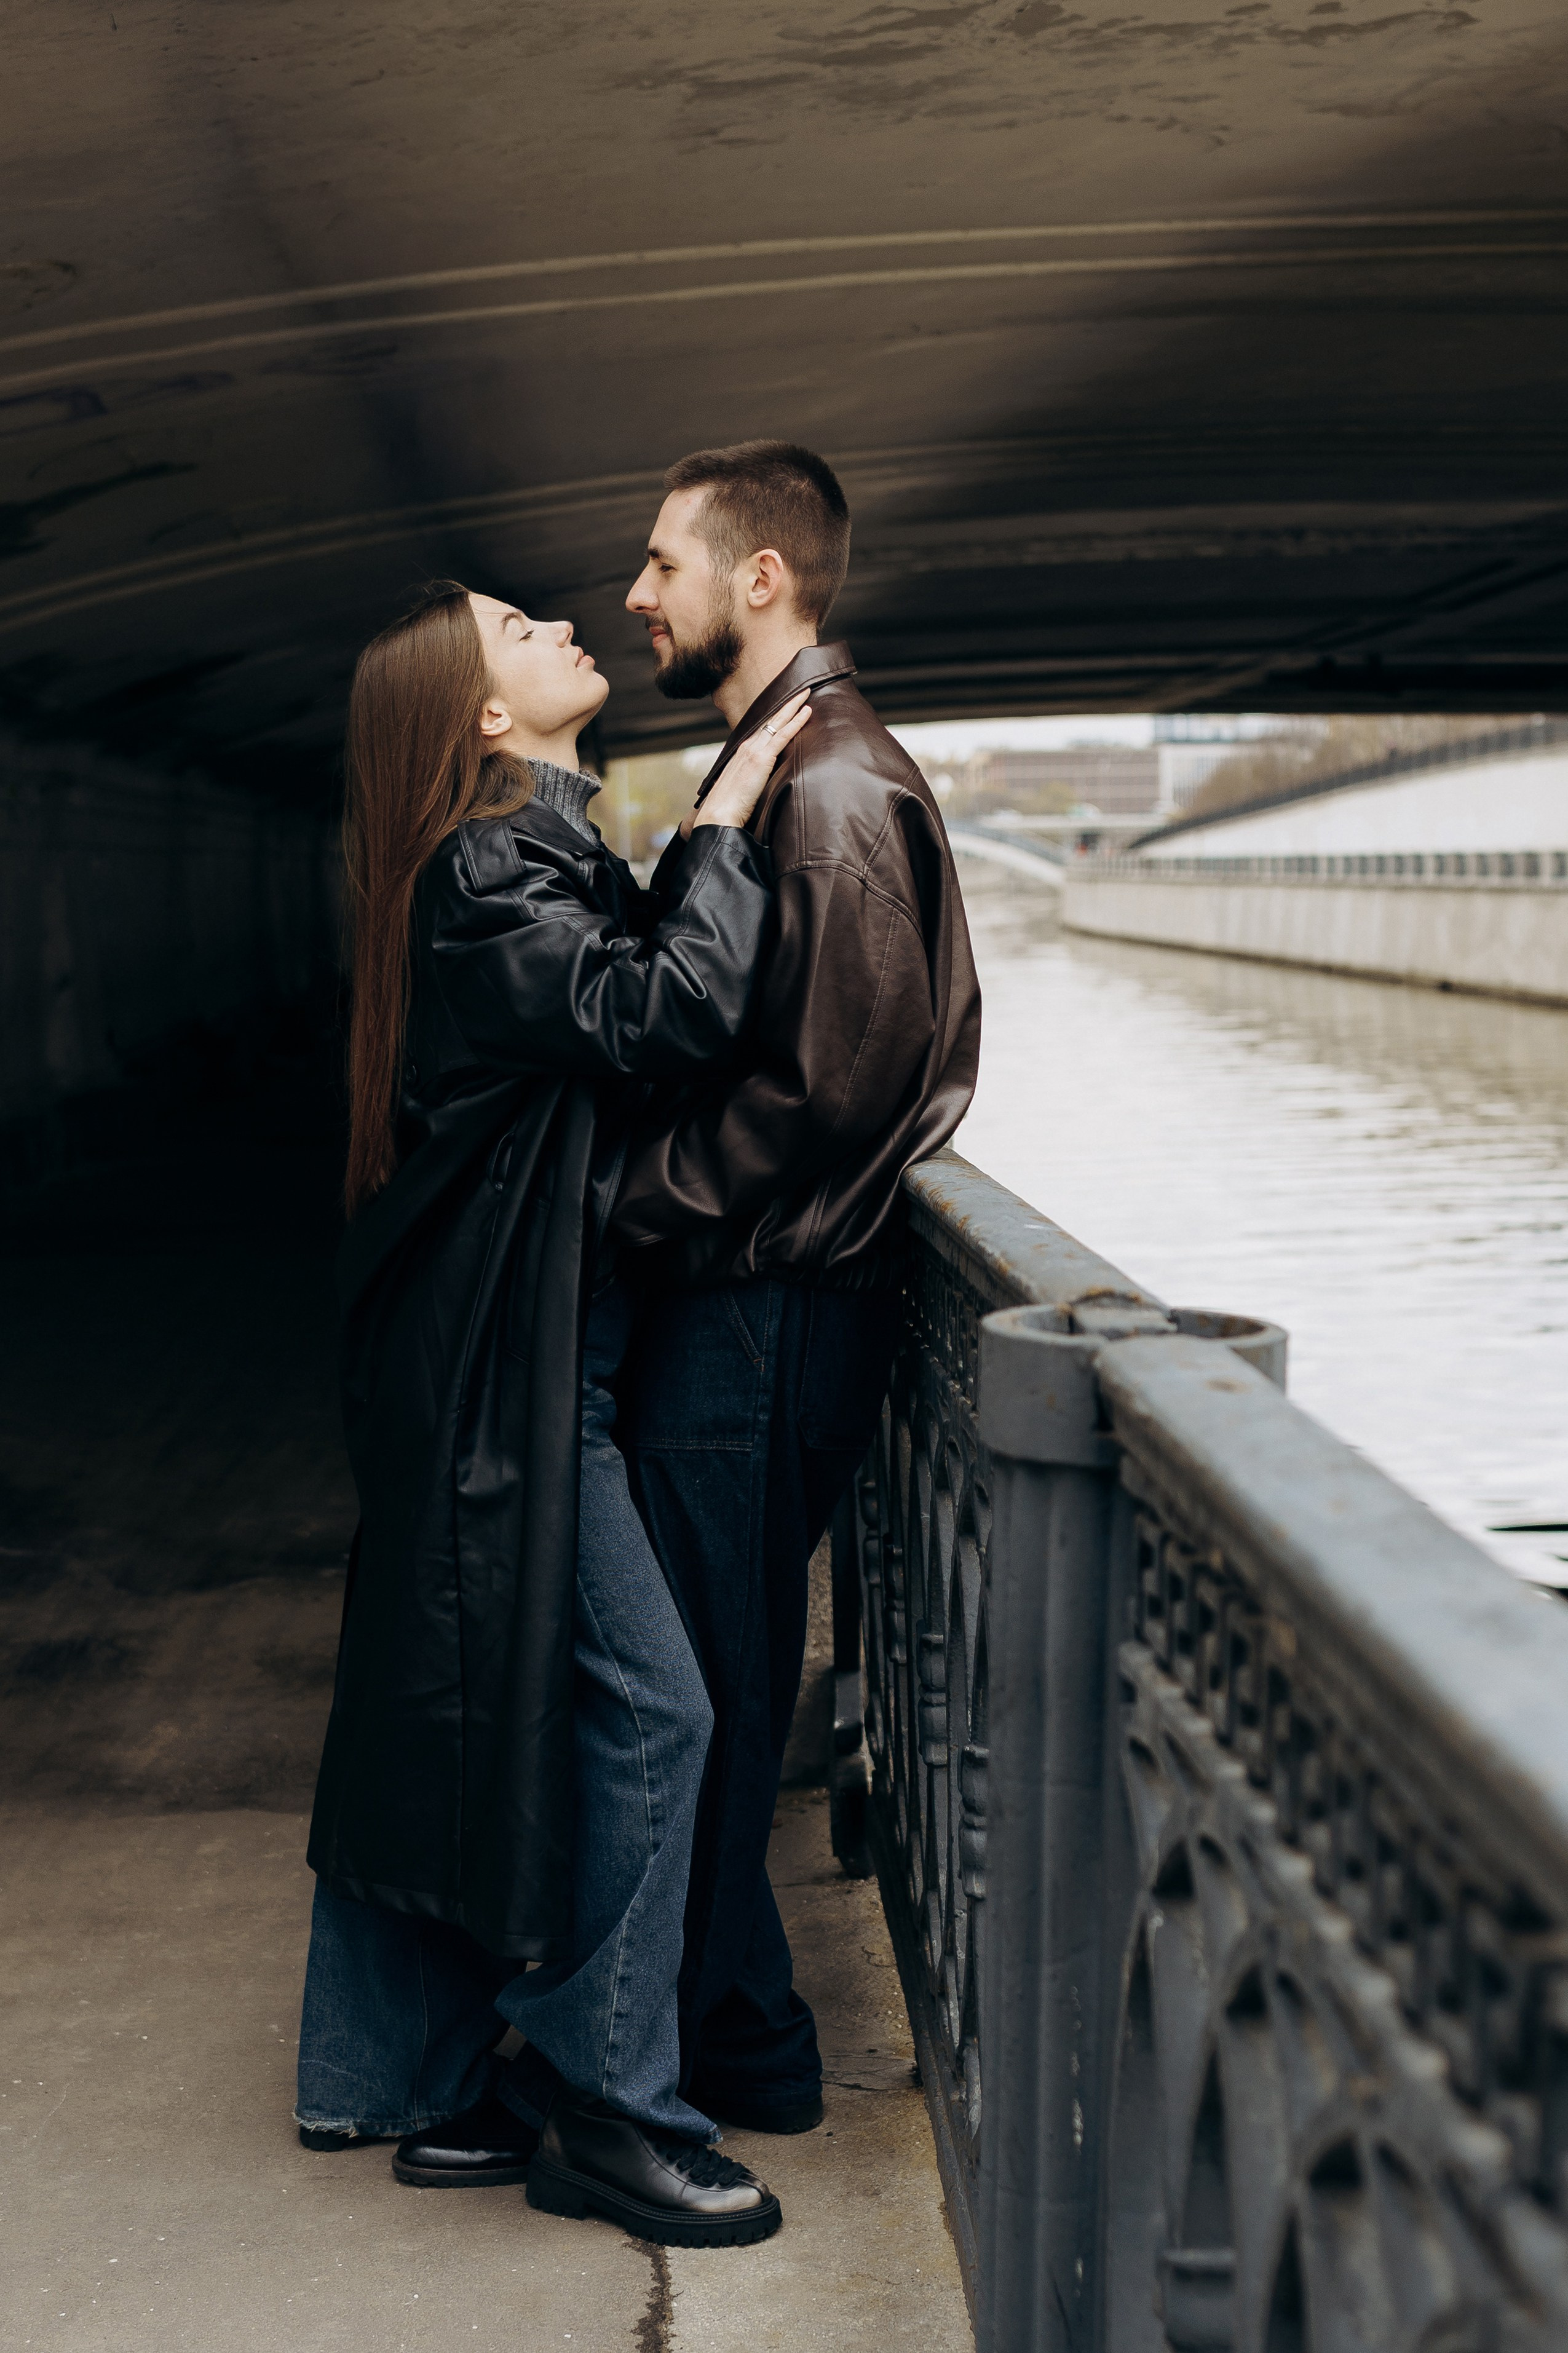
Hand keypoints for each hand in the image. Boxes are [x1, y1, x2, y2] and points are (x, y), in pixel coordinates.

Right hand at [687, 691, 812, 834]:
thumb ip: (750, 781)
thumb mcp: (740, 789)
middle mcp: (747, 746)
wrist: (718, 814)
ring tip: (807, 694)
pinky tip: (806, 713)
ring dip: (793, 707)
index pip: (762, 730)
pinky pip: (783, 735)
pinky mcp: (762, 758)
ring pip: (778, 723)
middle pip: (771, 720)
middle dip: (787, 705)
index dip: (776, 718)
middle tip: (802, 691)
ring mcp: (754, 750)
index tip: (786, 708)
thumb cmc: (728, 808)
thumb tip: (758, 785)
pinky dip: (796, 722)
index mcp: (742, 753)